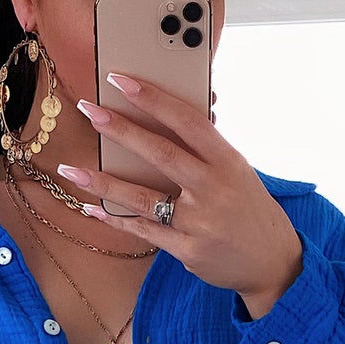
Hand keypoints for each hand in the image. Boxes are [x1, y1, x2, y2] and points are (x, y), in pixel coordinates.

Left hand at [58, 73, 303, 316]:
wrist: (273, 263)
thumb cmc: (250, 210)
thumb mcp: (239, 172)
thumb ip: (207, 148)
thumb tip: (173, 113)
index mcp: (229, 161)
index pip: (188, 121)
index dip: (154, 98)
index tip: (122, 81)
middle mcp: (214, 189)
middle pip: (160, 153)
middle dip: (120, 130)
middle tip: (89, 110)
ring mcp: (199, 222)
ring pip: (143, 197)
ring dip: (103, 181)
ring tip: (71, 169)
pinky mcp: (188, 250)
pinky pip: (144, 231)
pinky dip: (116, 219)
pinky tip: (93, 209)